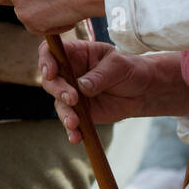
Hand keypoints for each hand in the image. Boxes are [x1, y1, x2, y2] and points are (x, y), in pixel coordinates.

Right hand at [39, 39, 160, 141]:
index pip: (51, 51)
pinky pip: (70, 121)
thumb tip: (81, 86)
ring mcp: (72, 93)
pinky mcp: (79, 112)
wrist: (141, 92)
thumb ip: (100, 75)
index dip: (46, 59)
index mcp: (77, 53)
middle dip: (57, 90)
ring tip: (74, 122)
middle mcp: (70, 72)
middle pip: (50, 79)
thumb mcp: (119, 66)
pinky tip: (76, 137)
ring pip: (58, 103)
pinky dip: (72, 130)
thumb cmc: (129, 70)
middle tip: (72, 99)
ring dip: (64, 113)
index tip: (51, 72)